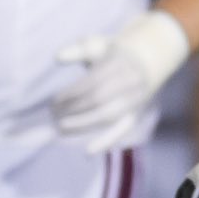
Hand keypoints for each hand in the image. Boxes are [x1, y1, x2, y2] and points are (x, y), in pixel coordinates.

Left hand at [51, 10, 190, 152]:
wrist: (145, 61)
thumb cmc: (111, 54)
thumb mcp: (97, 45)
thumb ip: (77, 50)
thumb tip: (57, 57)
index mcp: (119, 64)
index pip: (91, 83)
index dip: (71, 94)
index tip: (55, 101)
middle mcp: (130, 82)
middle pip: (98, 99)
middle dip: (73, 109)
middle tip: (53, 114)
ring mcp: (135, 99)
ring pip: (107, 115)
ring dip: (82, 124)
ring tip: (61, 127)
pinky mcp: (136, 113)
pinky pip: (122, 130)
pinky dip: (106, 141)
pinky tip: (88, 152)